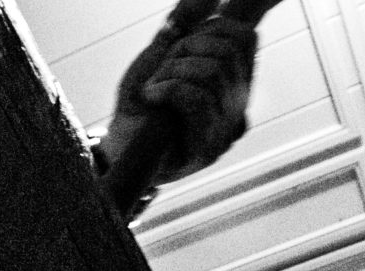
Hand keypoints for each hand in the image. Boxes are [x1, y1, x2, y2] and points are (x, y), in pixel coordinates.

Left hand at [105, 0, 260, 186]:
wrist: (119, 147)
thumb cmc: (140, 104)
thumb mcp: (161, 56)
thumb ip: (183, 27)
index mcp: (234, 83)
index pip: (246, 39)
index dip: (216, 26)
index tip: (183, 41)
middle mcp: (238, 107)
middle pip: (227, 52)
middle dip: (186, 50)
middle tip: (162, 70)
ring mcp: (226, 131)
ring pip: (212, 73)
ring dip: (172, 73)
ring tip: (155, 89)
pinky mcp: (208, 149)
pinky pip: (198, 98)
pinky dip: (169, 89)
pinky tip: (154, 98)